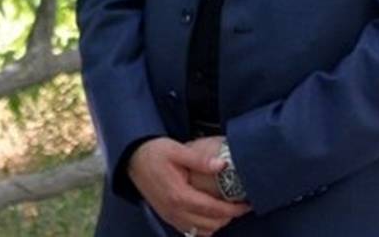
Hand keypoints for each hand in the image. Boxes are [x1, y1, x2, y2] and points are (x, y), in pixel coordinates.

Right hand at [127, 137, 249, 234]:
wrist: (132, 159)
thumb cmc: (154, 153)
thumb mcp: (177, 151)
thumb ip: (200, 160)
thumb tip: (222, 165)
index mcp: (179, 195)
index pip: (212, 210)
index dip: (232, 210)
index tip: (246, 205)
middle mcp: (174, 211)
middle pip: (209, 224)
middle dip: (228, 217)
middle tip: (239, 206)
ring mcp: (170, 216)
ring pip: (200, 231)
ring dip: (216, 224)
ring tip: (227, 210)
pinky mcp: (167, 216)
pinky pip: (189, 231)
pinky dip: (203, 228)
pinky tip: (210, 216)